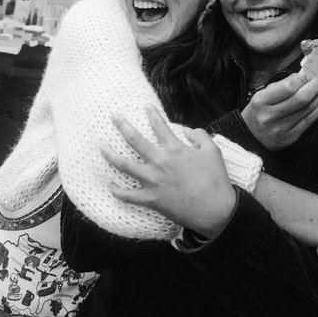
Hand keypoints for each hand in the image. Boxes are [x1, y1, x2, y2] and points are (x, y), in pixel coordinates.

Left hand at [103, 105, 236, 238]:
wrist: (215, 210)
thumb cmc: (216, 180)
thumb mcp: (213, 151)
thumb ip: (200, 136)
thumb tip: (187, 130)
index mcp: (175, 148)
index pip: (159, 125)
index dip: (151, 113)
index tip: (145, 106)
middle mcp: (160, 161)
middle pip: (134, 139)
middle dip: (122, 125)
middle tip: (114, 117)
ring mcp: (153, 181)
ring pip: (124, 165)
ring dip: (110, 154)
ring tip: (101, 146)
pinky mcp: (151, 199)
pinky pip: (128, 195)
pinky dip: (117, 191)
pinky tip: (110, 185)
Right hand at [241, 72, 317, 150]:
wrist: (249, 137)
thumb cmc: (258, 111)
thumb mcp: (262, 95)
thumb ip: (282, 85)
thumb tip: (304, 76)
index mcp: (261, 102)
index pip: (288, 88)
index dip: (303, 79)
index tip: (310, 73)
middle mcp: (270, 116)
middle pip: (301, 99)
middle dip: (315, 86)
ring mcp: (281, 129)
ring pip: (308, 109)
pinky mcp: (290, 138)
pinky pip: (310, 121)